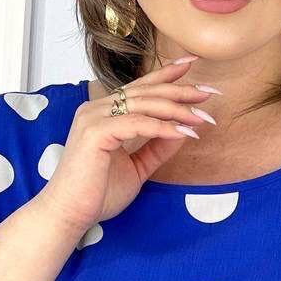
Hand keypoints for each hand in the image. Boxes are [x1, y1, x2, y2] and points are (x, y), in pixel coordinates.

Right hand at [36, 57, 219, 233]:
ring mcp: (93, 118)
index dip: (167, 75)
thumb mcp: (137, 166)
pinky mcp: (95, 132)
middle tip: (209, 94)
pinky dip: (163, 127)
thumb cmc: (97, 193)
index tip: (192, 65)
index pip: (140, 87)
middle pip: (146, 92)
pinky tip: (184, 133)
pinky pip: (138, 123)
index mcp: (104, 113)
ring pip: (144, 104)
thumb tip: (182, 129)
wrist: (70, 215)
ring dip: (177, 110)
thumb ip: (157, 147)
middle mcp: (96, 109)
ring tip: (202, 117)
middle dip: (180, 90)